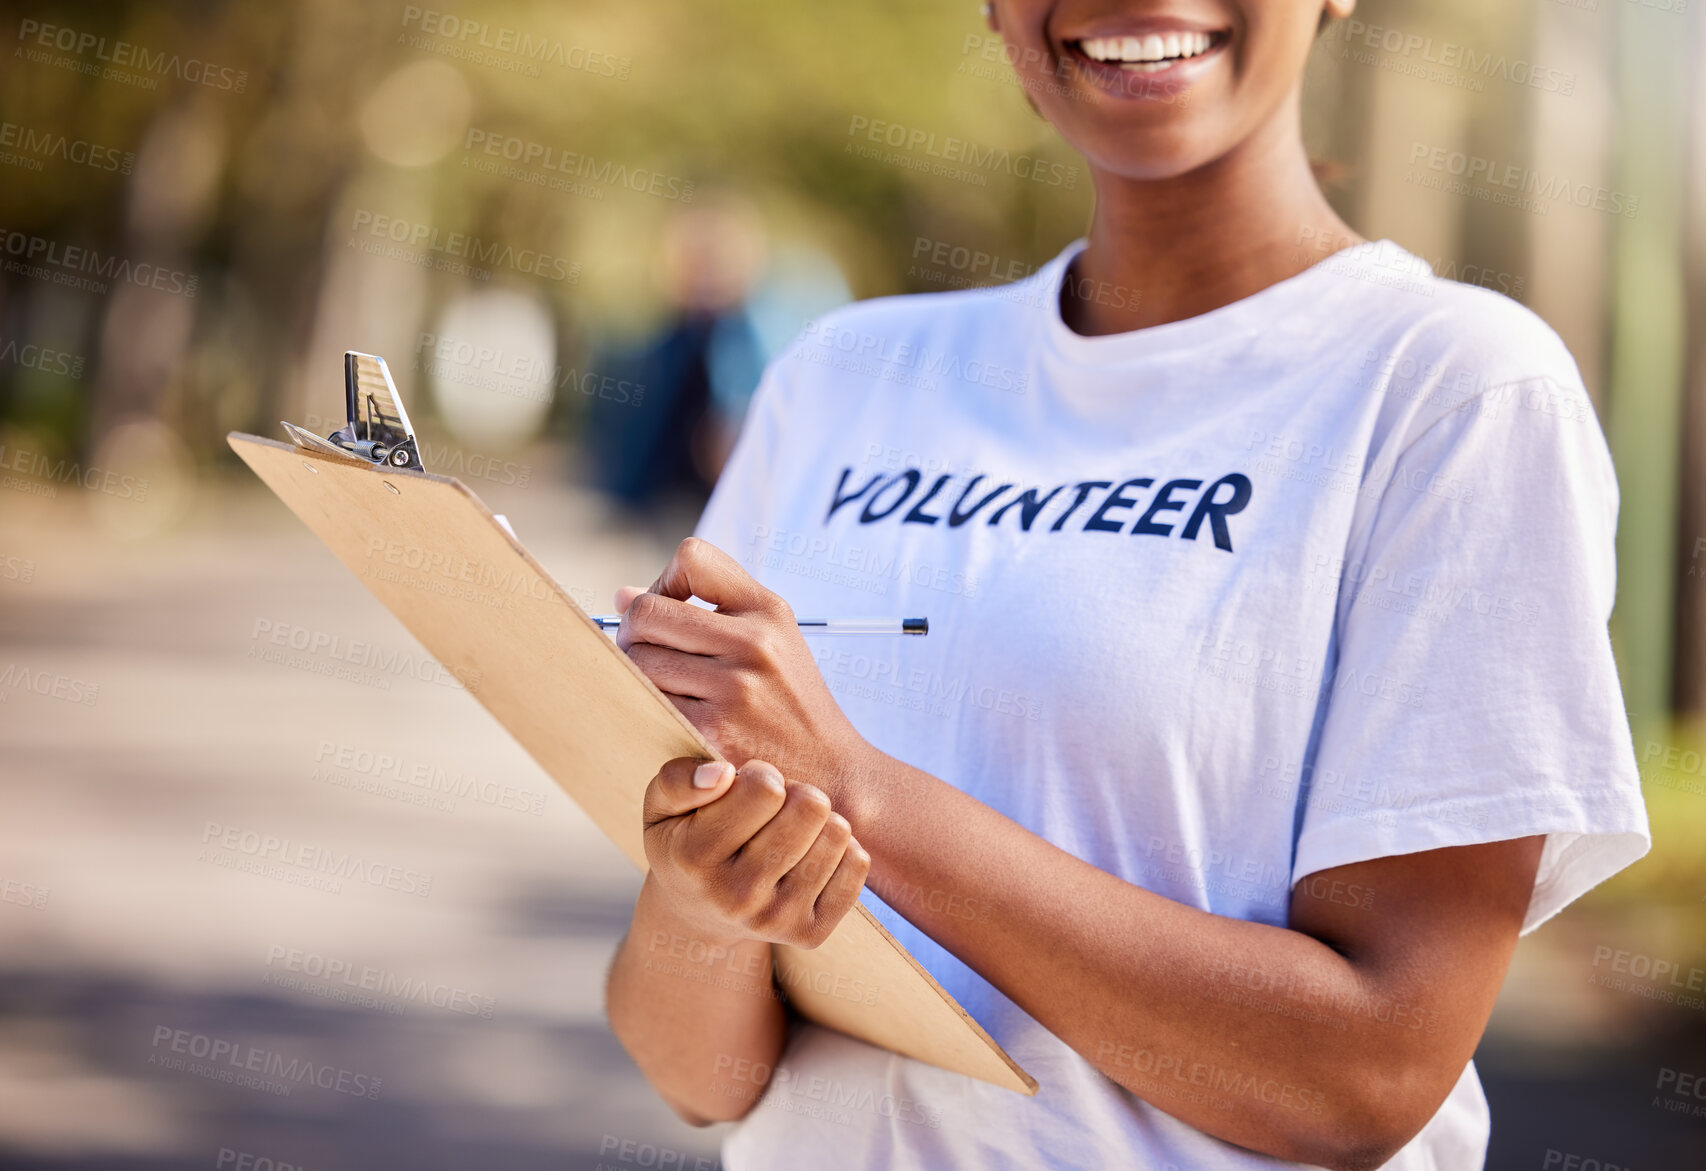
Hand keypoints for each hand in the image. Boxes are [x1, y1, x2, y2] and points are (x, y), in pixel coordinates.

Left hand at [615, 537, 878, 815]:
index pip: (692, 558)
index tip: (672, 611)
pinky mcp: (713, 732)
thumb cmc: (790, 703)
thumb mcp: (773, 640)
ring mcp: (734, 688)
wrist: (831, 772)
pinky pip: (646, 702)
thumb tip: (622, 596)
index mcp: (769, 611)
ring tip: (666, 689)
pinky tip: (671, 718)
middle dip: (635, 634)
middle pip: (646, 613)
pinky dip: (647, 708)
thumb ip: (704, 608)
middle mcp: (754, 643)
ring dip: (637, 675)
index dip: (666, 581)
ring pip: (638, 661)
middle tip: (651, 657)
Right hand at [643, 756, 870, 948]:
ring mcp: (777, 920)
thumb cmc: (685, 841)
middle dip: (796, 793)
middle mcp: (736, 897)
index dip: (761, 774)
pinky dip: (840, 849)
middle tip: (774, 809)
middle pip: (811, 807)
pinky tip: (809, 855)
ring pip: (837, 833)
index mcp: (695, 858)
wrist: (699, 915)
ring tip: (790, 831)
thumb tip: (721, 774)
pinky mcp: (810, 933)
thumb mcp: (661, 807)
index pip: (766, 788)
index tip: (747, 788)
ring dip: (818, 820)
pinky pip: (857, 864)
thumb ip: (678, 779)